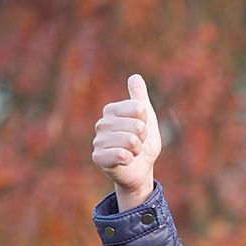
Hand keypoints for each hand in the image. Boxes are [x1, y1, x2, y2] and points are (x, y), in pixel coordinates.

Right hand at [92, 74, 161, 196]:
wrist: (141, 168)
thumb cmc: (143, 141)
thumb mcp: (146, 117)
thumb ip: (140, 97)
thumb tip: (135, 76)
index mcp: (111, 110)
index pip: (139, 109)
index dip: (146, 121)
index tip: (141, 128)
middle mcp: (102, 123)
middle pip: (137, 126)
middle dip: (143, 138)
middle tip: (137, 143)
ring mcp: (98, 141)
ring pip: (130, 141)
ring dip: (137, 150)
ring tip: (132, 152)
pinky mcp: (98, 157)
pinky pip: (121, 155)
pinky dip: (130, 160)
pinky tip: (125, 161)